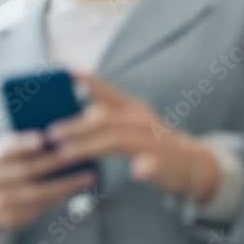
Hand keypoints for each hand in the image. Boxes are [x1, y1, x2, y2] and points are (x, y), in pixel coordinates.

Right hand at [0, 131, 96, 232]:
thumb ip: (17, 144)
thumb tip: (53, 136)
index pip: (6, 148)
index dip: (24, 143)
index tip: (43, 138)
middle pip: (28, 170)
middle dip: (56, 162)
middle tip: (81, 153)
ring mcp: (1, 201)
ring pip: (38, 193)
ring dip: (66, 185)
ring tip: (88, 177)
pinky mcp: (11, 219)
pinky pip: (40, 208)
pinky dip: (59, 199)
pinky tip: (75, 191)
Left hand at [49, 72, 219, 202]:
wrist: (194, 164)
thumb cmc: (149, 142)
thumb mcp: (127, 122)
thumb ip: (102, 114)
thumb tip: (66, 111)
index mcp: (130, 107)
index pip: (105, 89)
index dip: (85, 79)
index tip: (63, 71)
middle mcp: (140, 119)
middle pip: (104, 117)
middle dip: (75, 125)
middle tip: (50, 133)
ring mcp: (153, 140)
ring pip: (119, 139)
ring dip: (91, 145)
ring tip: (66, 153)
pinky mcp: (164, 162)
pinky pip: (154, 163)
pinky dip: (145, 167)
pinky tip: (136, 172)